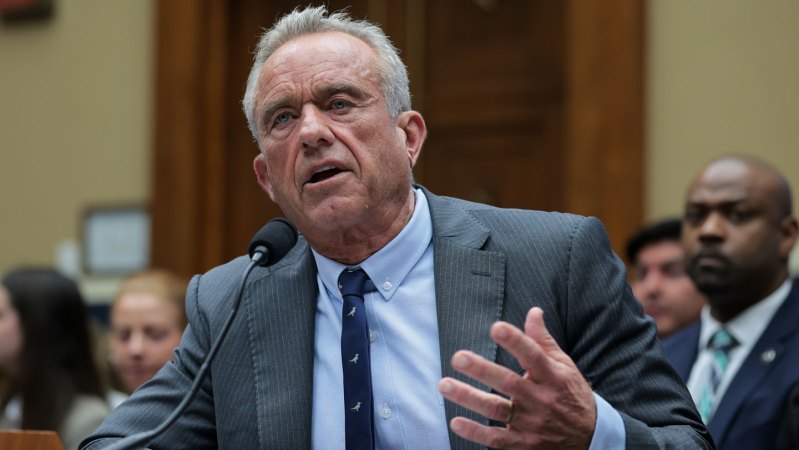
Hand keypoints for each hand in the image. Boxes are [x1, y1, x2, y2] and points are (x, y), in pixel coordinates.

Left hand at [438, 307, 595, 448]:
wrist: (591, 438)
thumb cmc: (570, 394)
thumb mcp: (564, 366)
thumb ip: (543, 341)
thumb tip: (533, 311)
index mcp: (553, 377)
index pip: (533, 355)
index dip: (515, 341)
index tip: (496, 327)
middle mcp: (541, 399)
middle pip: (509, 382)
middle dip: (482, 369)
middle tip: (458, 357)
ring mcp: (532, 423)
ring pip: (496, 409)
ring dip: (468, 397)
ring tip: (444, 385)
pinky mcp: (524, 443)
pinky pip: (496, 439)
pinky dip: (476, 432)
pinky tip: (455, 421)